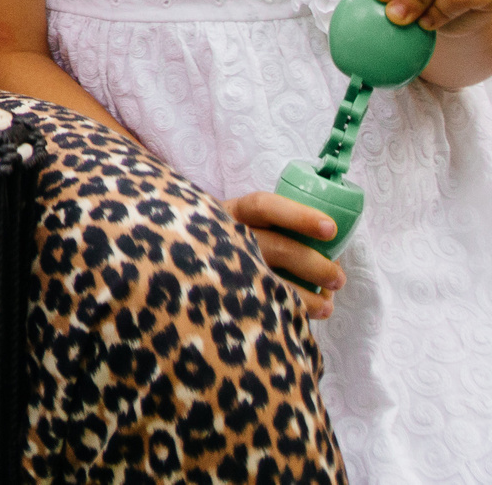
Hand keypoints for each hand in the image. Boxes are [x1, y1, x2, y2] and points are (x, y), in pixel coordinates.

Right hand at [229, 190, 345, 318]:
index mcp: (234, 213)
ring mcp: (221, 267)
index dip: (299, 216)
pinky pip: (260, 307)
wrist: (186, 273)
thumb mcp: (246, 226)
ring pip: (269, 281)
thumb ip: (278, 230)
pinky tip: (303, 317)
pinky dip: (287, 312)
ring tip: (327, 305)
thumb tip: (332, 252)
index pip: (264, 206)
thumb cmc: (236, 245)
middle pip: (276, 247)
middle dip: (314, 264)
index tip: (331, 229)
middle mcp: (223, 236)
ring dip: (306, 295)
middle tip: (338, 278)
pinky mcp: (223, 296)